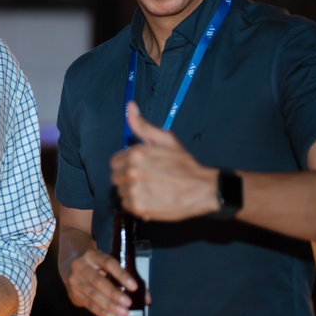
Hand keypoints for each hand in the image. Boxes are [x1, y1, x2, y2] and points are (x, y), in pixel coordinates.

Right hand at [62, 247, 142, 315]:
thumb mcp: (108, 265)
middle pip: (98, 280)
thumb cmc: (97, 265)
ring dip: (108, 305)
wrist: (71, 265)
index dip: (121, 274)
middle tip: (128, 304)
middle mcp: (81, 266)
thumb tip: (146, 298)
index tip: (133, 286)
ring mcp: (75, 280)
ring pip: (92, 294)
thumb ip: (127, 278)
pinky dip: (101, 312)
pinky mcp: (73, 293)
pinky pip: (88, 304)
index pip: (108, 263)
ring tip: (123, 313)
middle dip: (114, 293)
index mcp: (93, 255)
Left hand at [111, 102, 218, 220]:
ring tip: (151, 188)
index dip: (126, 164)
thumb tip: (130, 107)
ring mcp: (134, 190)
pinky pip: (127, 205)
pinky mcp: (138, 207)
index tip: (140, 167)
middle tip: (147, 178)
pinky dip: (136, 204)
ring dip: (132, 191)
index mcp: (135, 153)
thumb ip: (143, 125)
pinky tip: (151, 199)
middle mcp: (131, 171)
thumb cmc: (184, 165)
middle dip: (127, 178)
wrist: (201, 189)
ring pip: (121, 192)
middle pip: (115, 177)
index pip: (114, 162)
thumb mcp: (165, 139)